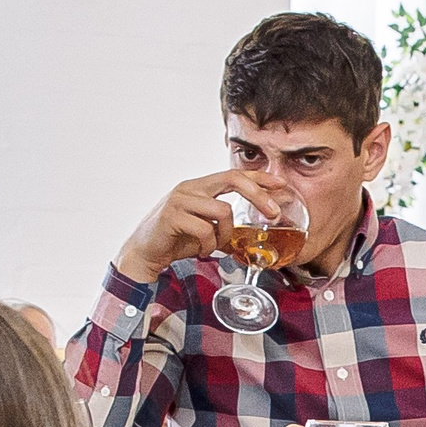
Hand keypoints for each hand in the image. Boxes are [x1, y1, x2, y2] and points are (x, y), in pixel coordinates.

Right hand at [114, 170, 300, 285]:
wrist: (144, 253)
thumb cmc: (176, 239)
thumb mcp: (206, 228)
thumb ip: (225, 223)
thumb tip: (256, 227)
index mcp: (200, 187)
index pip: (235, 174)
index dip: (260, 178)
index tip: (281, 184)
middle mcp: (191, 188)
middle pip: (233, 179)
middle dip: (259, 195)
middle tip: (274, 214)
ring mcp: (180, 200)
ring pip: (223, 211)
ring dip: (226, 234)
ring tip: (214, 245)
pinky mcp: (172, 216)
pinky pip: (205, 230)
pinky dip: (208, 245)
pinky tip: (200, 250)